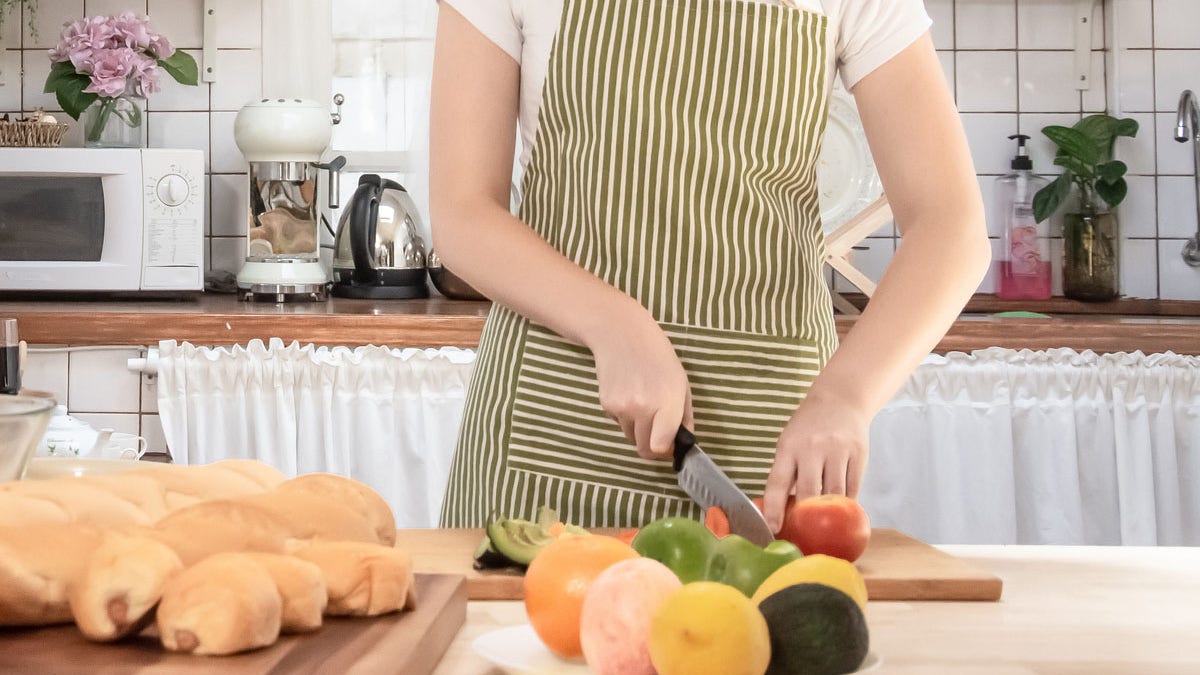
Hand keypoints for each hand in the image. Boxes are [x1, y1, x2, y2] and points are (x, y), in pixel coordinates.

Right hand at [588, 313, 693, 459]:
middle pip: (643, 448)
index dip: (664, 451)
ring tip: (642, 401)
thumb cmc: (658, 356)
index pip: (659, 447)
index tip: (668, 444)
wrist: (621, 333)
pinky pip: (618, 423)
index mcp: (667, 403)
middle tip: (656, 428)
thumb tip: (683, 442)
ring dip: (637, 428)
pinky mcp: (606, 404)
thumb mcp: (681, 383)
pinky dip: (624, 416)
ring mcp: (621, 407)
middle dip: (651, 443)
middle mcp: (642, 408)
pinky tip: (628, 392)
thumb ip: (685, 417)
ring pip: (630, 436)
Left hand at [762, 390, 869, 532]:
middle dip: (807, 518)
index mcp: (788, 447)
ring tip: (826, 528)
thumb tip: (781, 512)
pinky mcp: (859, 454)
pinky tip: (842, 511)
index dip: (774, 508)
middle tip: (805, 535)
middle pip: (810, 491)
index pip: (778, 482)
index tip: (772, 529)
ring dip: (830, 514)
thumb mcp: (789, 443)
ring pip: (835, 494)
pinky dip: (847, 504)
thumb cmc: (808, 428)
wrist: (841, 399)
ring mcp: (838, 451)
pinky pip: (853, 488)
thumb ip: (786, 473)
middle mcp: (812, 448)